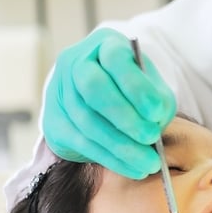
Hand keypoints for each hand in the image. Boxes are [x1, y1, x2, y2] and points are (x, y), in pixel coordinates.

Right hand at [42, 28, 175, 177]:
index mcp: (105, 44)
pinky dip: (111, 158)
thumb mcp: (153, 86)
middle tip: (151, 138)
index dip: (135, 86)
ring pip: (86, 120)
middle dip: (125, 117)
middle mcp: (76, 62)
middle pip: (94, 89)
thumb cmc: (136, 89)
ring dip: (120, 145)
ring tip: (149, 162)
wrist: (104, 96)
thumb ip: (157, 100)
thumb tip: (155, 123)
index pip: (115, 59)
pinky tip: (133, 168)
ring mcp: (60, 91)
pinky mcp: (54, 121)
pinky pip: (81, 142)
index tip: (157, 112)